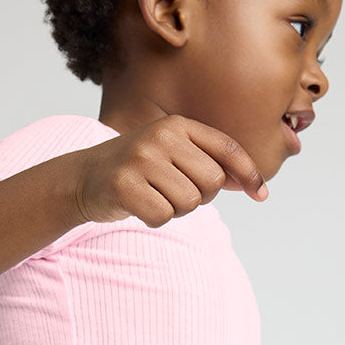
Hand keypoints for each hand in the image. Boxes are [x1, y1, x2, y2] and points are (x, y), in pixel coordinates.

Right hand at [72, 114, 267, 229]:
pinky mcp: (124, 184)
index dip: (248, 173)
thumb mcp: (172, 155)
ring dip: (176, 210)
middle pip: (212, 182)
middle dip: (199, 197)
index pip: (226, 149)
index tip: (261, 194)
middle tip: (174, 193)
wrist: (83, 177)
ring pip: (189, 203)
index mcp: (178, 125)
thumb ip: (208, 164)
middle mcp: (161, 136)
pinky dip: (155, 219)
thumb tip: (252, 184)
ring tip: (154, 197)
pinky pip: (163, 216)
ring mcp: (141, 159)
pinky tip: (139, 206)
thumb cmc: (137, 170)